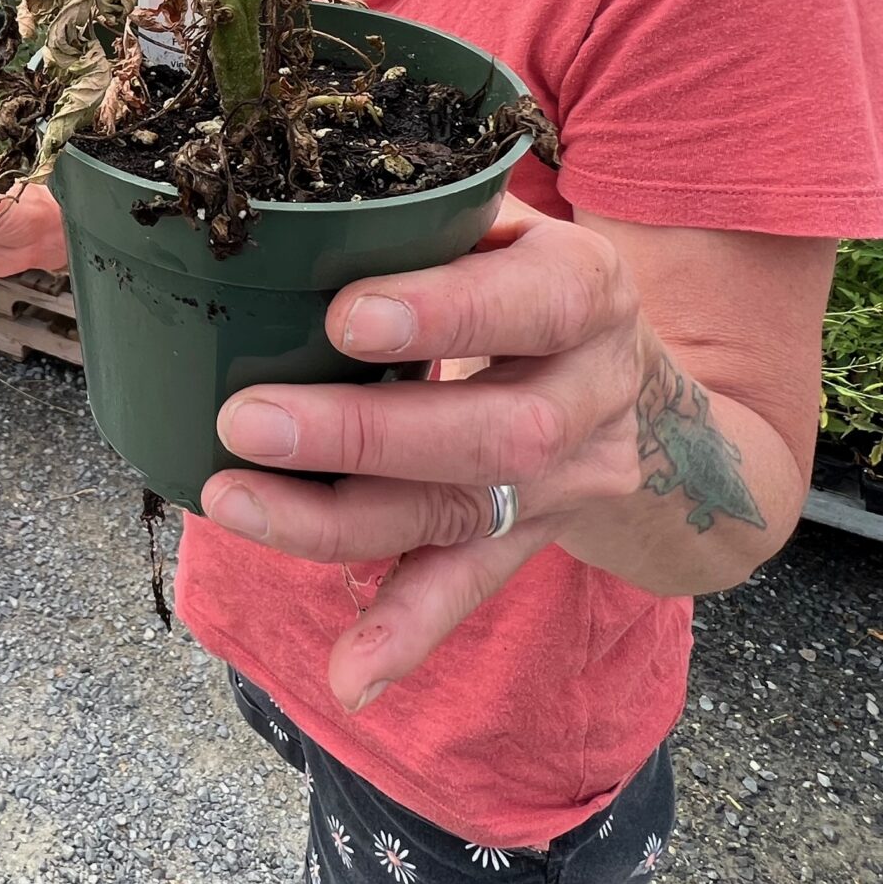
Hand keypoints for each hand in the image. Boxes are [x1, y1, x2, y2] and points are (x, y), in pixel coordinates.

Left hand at [198, 200, 657, 710]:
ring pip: (463, 512)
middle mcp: (593, 391)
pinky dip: (406, 635)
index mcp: (589, 290)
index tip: (345, 314)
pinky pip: (470, 589)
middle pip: (492, 431)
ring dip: (340, 520)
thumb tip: (277, 207)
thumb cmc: (527, 278)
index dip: (446, 312)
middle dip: (363, 432)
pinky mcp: (531, 539)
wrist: (649, 390)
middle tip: (245, 419)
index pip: (534, 302)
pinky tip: (349, 676)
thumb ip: (428, 219)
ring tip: (233, 503)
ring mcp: (568, 480)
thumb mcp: (509, 228)